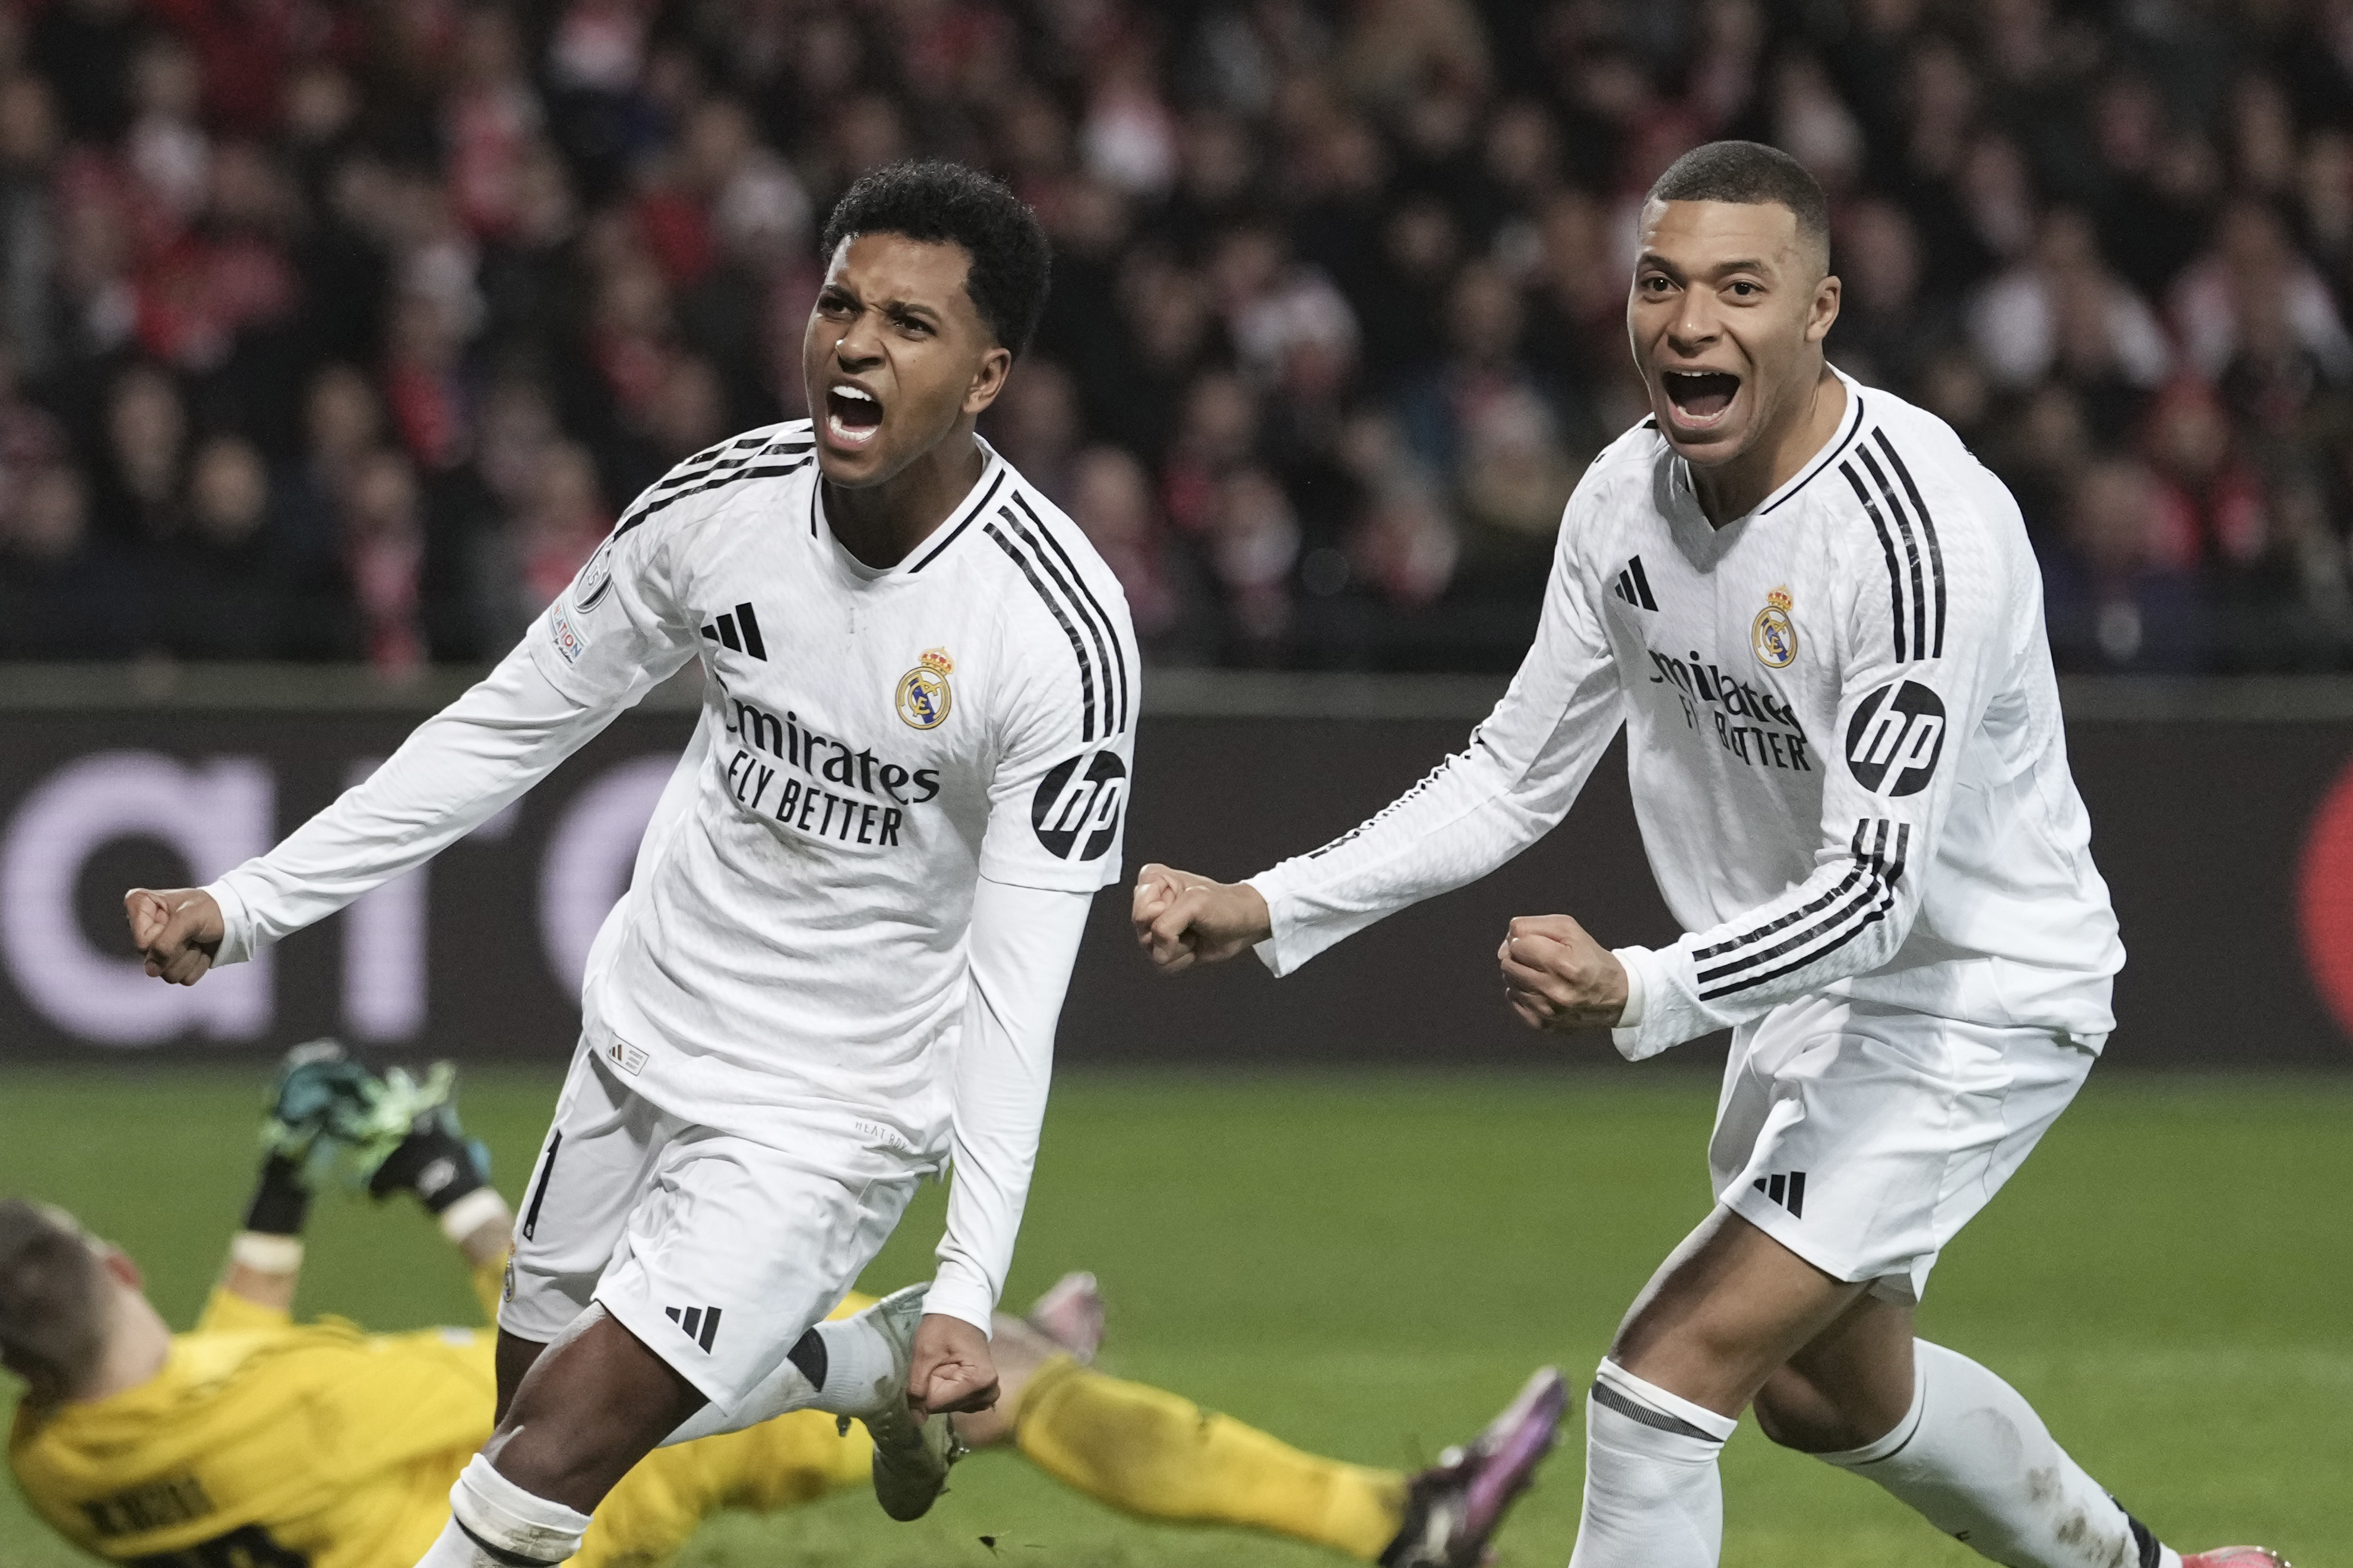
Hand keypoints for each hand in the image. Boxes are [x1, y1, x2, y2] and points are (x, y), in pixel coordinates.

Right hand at [124, 887, 224, 985]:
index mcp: (139, 906)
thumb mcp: (187, 918)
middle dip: (180, 948)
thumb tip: (150, 970)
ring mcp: (155, 950)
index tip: (179, 921)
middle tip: (192, 932)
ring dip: (190, 957)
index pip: (143, 943)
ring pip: (167, 973)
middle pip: (153, 961)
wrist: (229, 917)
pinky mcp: (171, 965)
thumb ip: (166, 942)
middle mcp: (142, 929)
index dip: (165, 938)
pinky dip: (198, 965)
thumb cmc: (208, 909)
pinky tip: (201, 949)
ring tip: (196, 940)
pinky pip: (182, 978)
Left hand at [908, 1312, 997, 1415]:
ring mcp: (989, 1395)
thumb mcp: (924, 1354)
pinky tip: (952, 1375)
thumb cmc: (942, 1328)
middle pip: (945, 1407)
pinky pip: (959, 1404)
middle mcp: (989, 1392)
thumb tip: (917, 1420)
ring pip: (950, 1407)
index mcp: (978, 1381)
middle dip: (935, 1389)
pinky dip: (950, 1393)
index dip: (925, 1388)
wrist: (960, 1313)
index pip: (937, 1403)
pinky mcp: (985, 1394)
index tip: (931, 1366)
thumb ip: (917, 1388)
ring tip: (947, 1366)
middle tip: (940, 1363)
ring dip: (942, 1391)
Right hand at [1132, 863, 1271, 973]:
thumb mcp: (1194, 903)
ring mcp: (1154, 927)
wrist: (1243, 923)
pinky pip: (1161, 964)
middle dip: (1172, 934)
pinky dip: (1181, 959)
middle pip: (1143, 934)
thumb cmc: (1223, 905)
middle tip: (1191, 921)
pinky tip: (1193, 946)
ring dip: (1179, 948)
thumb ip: (1165, 924)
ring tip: (1193, 932)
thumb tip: (1157, 950)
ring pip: (1151, 952)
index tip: (1184, 905)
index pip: (1141, 913)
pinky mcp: (1164, 947)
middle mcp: (1148, 903)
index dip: (1164, 915)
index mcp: (1151, 881)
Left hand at [1497, 914, 1628, 1033]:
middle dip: (1519, 956)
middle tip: (1538, 957)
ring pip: (1510, 982)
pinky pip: (1514, 1000)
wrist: (1616, 995)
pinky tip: (1540, 988)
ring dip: (1520, 974)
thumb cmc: (1591, 958)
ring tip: (1541, 972)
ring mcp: (1546, 1011)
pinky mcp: (1542, 1025)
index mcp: (1562, 963)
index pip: (1517, 945)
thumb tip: (1507, 942)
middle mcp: (1553, 990)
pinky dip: (1522, 992)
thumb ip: (1532, 926)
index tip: (1537, 944)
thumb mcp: (1569, 929)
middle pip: (1509, 964)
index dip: (1524, 941)